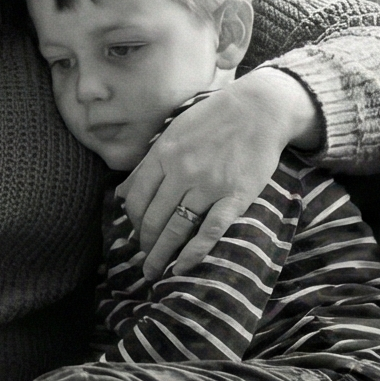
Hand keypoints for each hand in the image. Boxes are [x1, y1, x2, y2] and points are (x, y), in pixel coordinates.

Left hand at [119, 68, 318, 278]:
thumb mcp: (172, 134)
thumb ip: (147, 165)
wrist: (259, 109)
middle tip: (143, 259)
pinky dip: (194, 251)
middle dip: (144, 243)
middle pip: (153, 217)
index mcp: (163, 155)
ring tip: (153, 271)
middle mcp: (182, 171)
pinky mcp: (235, 196)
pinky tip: (182, 267)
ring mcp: (209, 185)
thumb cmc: (213, 120)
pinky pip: (210, 230)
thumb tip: (120, 195)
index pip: (136, 198)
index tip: (135, 233)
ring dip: (161, 253)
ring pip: (177, 228)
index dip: (132, 221)